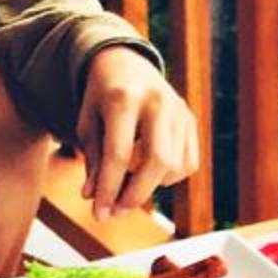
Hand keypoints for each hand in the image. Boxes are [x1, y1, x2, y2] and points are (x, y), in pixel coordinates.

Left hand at [75, 49, 199, 214]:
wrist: (126, 63)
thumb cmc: (101, 97)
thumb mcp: (87, 124)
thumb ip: (92, 160)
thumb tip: (93, 197)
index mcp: (123, 98)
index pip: (119, 154)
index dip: (109, 190)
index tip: (99, 214)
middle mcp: (157, 101)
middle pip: (156, 161)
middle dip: (135, 195)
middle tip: (115, 212)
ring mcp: (179, 109)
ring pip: (174, 166)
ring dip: (150, 187)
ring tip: (128, 185)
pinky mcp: (190, 120)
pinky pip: (187, 164)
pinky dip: (168, 177)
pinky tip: (148, 170)